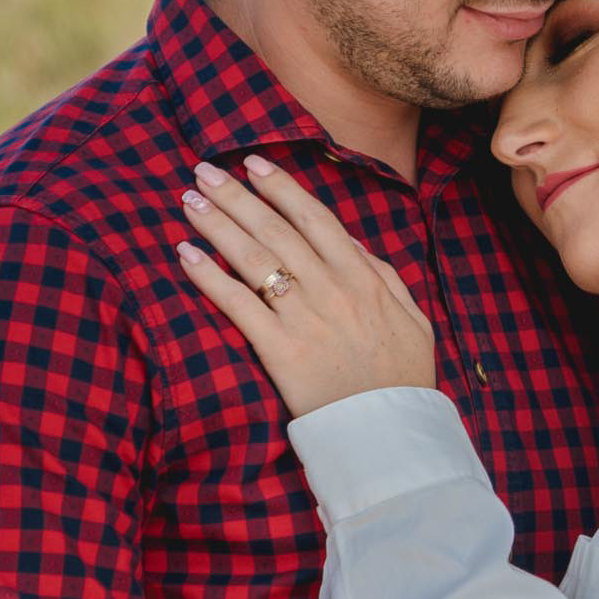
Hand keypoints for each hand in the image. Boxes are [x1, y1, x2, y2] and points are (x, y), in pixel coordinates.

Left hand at [175, 155, 435, 417]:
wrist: (389, 435)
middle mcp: (332, 290)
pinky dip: (209, 277)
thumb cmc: (402, 378)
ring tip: (189, 199)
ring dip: (218, 224)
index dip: (282, 188)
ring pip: (254, 259)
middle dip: (238, 196)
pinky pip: (238, 305)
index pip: (316, 219)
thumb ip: (383, 275)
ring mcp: (304, 319)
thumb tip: (352, 244)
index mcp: (364, 278)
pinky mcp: (280, 351)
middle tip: (205, 170)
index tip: (254, 164)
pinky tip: (186, 254)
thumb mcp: (412, 318)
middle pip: (276, 230)